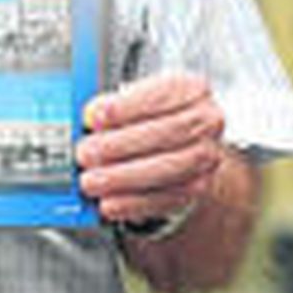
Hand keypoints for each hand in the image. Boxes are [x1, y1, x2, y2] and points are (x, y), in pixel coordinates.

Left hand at [75, 72, 224, 223]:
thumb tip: (91, 116)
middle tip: (85, 153)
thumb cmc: (149, 117)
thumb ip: (110, 106)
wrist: (180, 146)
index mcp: (191, 89)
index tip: (95, 116)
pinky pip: (165, 199)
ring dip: (123, 177)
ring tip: (90, 180)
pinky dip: (133, 203)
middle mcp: (206, 121)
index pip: (161, 94)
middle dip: (121, 144)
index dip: (127, 107)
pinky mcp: (197, 188)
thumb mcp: (130, 100)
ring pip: (167, 169)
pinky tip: (109, 203)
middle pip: (167, 132)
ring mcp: (206, 157)